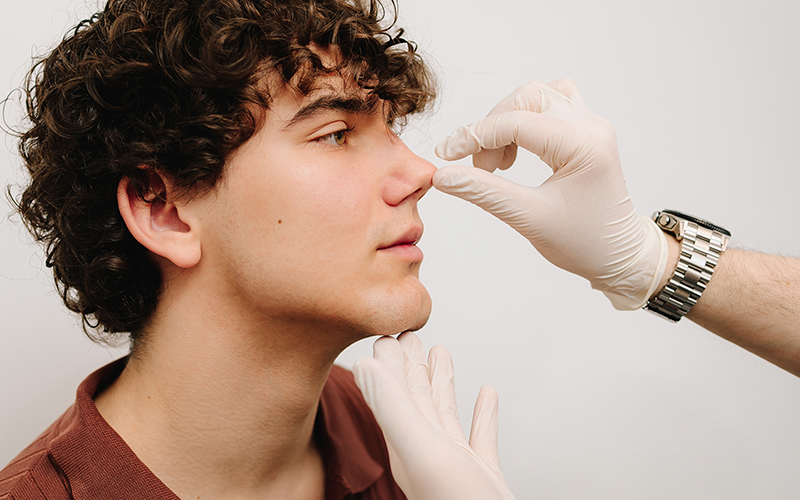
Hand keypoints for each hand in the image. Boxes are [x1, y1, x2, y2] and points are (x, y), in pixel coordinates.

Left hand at [353, 332, 515, 499]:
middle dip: (412, 365)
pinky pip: (481, 436)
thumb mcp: (425, 452)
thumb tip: (362, 366)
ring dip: (442, 382)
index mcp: (407, 445)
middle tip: (409, 335)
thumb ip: (394, 410)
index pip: (392, 394)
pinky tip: (488, 394)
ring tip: (441, 352)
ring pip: (444, 413)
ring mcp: (456, 464)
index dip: (389, 363)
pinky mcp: (483, 475)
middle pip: (416, 399)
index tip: (386, 335)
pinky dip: (483, 413)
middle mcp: (427, 453)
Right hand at [434, 79, 667, 308]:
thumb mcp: (528, 218)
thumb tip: (443, 176)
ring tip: (499, 162)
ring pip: (538, 97)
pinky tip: (517, 149)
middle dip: (492, 128)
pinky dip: (526, 120)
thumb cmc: (585, 243)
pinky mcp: (587, 132)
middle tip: (479, 168)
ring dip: (508, 121)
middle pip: (526, 99)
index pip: (517, 123)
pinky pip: (552, 105)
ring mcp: (592, 126)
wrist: (620, 256)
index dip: (475, 135)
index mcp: (584, 145)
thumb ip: (483, 192)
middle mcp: (592, 126)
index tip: (446, 155)